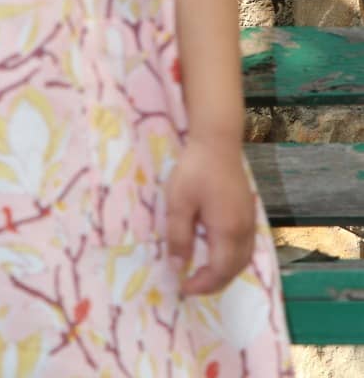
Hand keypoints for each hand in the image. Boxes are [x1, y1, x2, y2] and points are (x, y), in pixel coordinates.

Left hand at [165, 136, 255, 296]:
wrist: (217, 140)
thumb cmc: (195, 170)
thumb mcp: (179, 203)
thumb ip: (178, 237)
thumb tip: (177, 267)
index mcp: (227, 231)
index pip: (219, 271)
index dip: (202, 285)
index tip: (182, 288)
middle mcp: (244, 230)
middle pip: (235, 269)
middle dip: (214, 283)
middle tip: (191, 285)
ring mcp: (250, 220)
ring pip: (243, 259)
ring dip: (225, 273)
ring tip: (204, 274)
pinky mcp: (249, 210)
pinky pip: (246, 246)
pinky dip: (233, 258)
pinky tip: (218, 253)